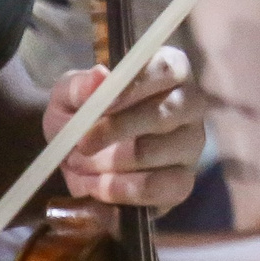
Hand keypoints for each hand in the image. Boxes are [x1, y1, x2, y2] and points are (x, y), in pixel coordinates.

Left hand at [43, 48, 200, 212]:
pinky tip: (96, 186)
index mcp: (169, 71)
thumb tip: (99, 77)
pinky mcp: (182, 181)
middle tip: (80, 144)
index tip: (101, 103)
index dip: (134, 86)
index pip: (166, 70)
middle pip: (165, 114)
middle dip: (116, 131)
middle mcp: (189, 104)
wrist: (80, 161)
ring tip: (80, 165)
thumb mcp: (69, 97)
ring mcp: (190, 144)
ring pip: (155, 153)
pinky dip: (119, 190)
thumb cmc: (82, 116)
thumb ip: (78, 86)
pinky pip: (157, 188)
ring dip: (109, 163)